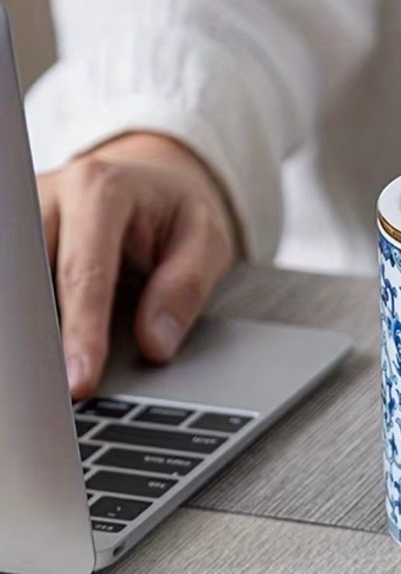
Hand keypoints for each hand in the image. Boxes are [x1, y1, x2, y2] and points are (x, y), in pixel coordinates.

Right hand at [37, 133, 239, 398]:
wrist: (154, 178)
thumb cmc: (179, 211)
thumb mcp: (207, 239)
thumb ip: (184, 287)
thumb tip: (155, 345)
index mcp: (100, 191)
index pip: (83, 274)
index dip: (81, 333)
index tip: (80, 382)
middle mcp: (49, 196)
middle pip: (27, 280)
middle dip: (36, 339)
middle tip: (51, 395)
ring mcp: (23, 214)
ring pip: (15, 284)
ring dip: (25, 335)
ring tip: (41, 387)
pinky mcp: (13, 237)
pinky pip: (15, 284)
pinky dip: (24, 327)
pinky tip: (36, 363)